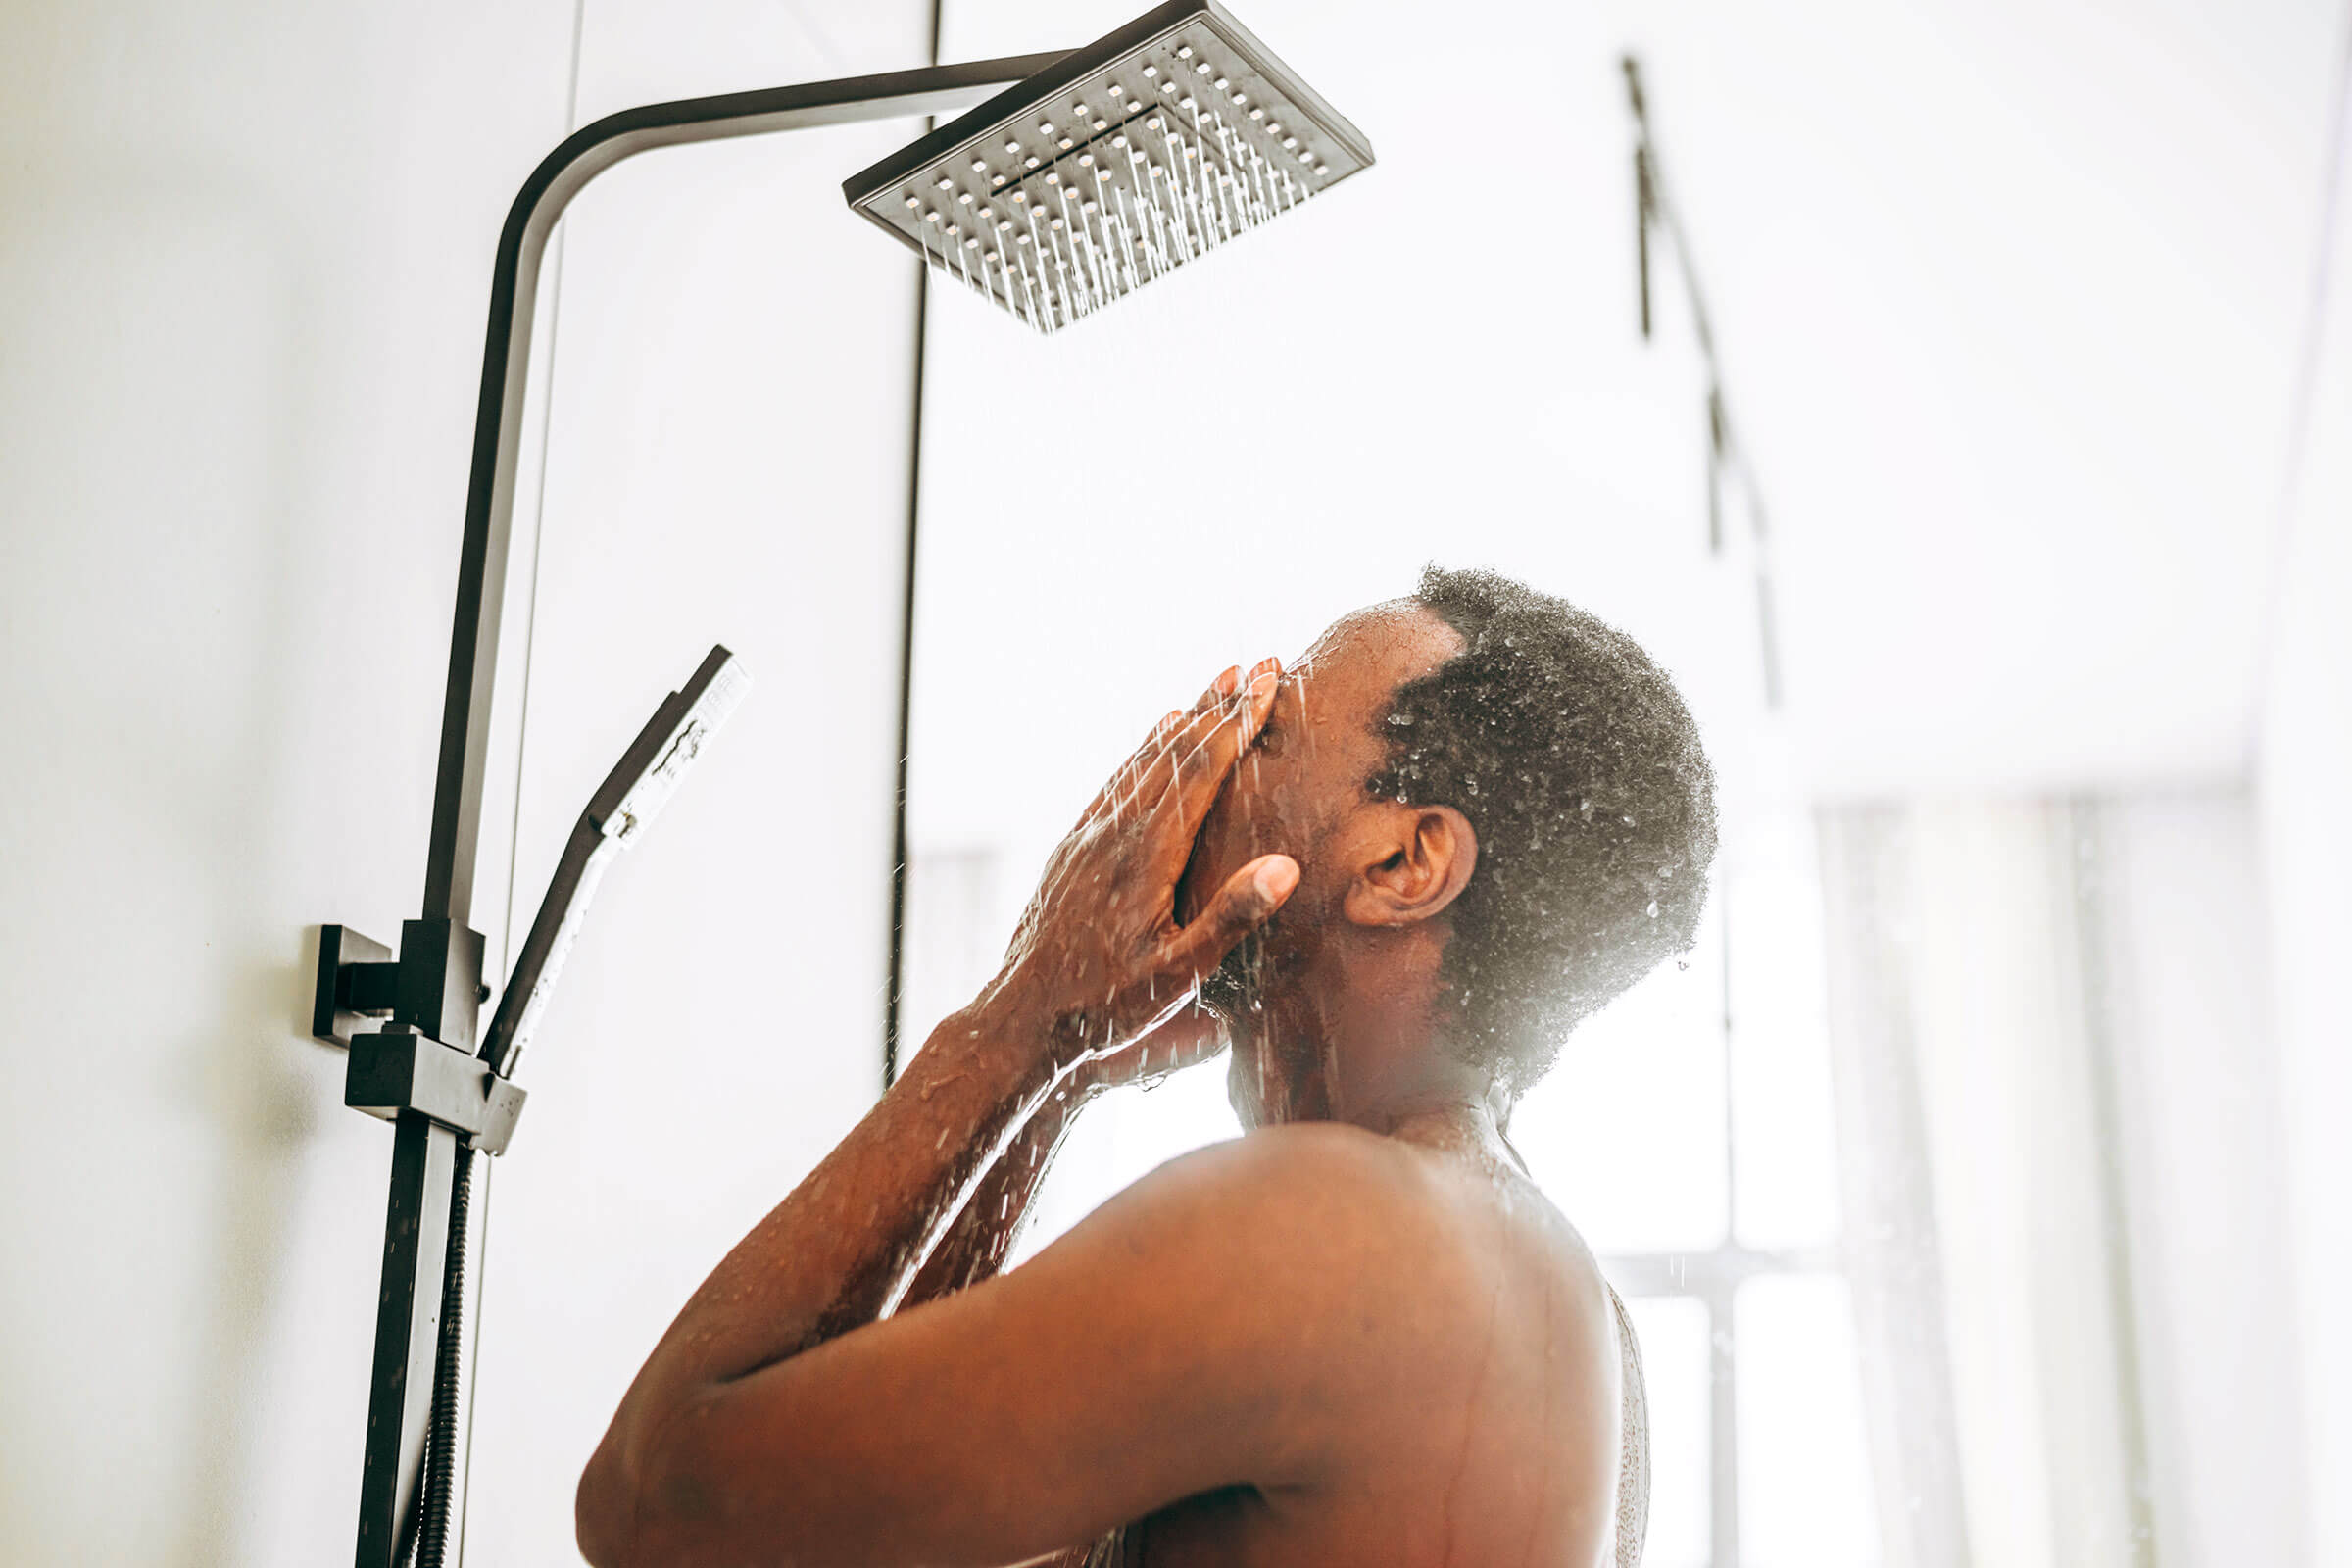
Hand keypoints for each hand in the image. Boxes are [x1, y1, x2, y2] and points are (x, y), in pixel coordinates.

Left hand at [973, 659, 1297, 1074]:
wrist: (1021, 1016)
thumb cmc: (1104, 1004)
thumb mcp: (1178, 975)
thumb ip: (1230, 918)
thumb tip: (1285, 866)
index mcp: (1146, 851)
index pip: (1202, 767)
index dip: (1239, 720)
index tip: (1271, 681)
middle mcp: (1115, 829)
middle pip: (1175, 749)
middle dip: (1221, 705)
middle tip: (1260, 664)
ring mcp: (1089, 834)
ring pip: (1143, 759)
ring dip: (1184, 719)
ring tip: (1215, 686)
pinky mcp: (1073, 847)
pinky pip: (1115, 782)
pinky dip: (1144, 750)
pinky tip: (1154, 740)